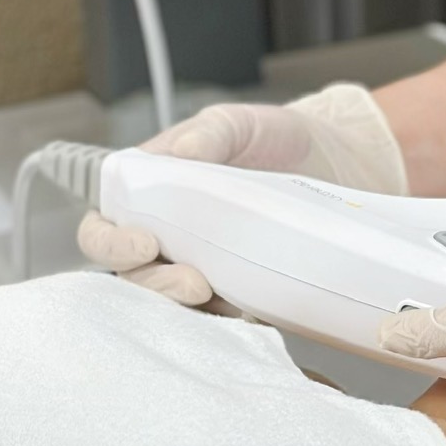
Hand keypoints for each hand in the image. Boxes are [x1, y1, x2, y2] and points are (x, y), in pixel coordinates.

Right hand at [77, 83, 406, 306]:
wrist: (341, 164)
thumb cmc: (279, 138)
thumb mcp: (241, 124)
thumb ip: (209, 135)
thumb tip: (178, 154)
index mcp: (150, 194)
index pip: (104, 227)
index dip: (110, 243)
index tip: (145, 243)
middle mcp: (169, 236)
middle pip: (133, 277)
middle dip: (154, 286)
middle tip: (193, 284)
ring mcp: (203, 267)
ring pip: (170, 306)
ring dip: (184, 311)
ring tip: (215, 297)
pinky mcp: (240, 293)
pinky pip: (220, 319)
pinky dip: (224, 322)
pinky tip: (244, 314)